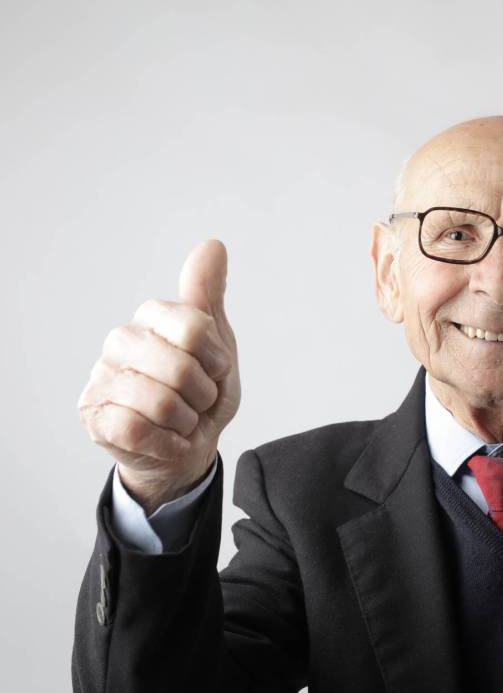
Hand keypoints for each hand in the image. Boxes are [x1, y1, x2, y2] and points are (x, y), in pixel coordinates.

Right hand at [78, 239, 240, 512]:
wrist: (189, 446)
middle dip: (203, 395)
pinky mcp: (94, 416)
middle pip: (180, 368)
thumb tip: (213, 245)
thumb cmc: (201, 392)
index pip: (195, 328)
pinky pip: (139, 429)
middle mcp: (120, 341)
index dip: (216, 359)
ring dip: (186, 421)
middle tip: (197, 400)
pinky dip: (166, 441)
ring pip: (161, 403)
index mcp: (152, 317)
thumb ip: (210, 296)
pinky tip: (165, 437)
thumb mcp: (217, 344)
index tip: (215, 369)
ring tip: (181, 419)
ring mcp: (102, 378)